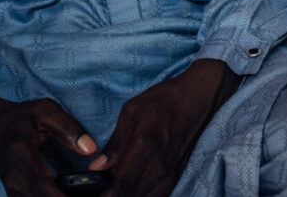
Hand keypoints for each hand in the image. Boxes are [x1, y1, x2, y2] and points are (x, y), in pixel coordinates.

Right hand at [0, 84, 96, 196]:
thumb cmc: (20, 119)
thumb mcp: (45, 111)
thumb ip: (69, 128)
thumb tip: (91, 149)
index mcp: (21, 157)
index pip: (43, 188)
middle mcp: (15, 180)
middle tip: (99, 195)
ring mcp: (14, 191)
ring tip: (89, 194)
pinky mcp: (17, 196)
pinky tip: (72, 195)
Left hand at [88, 58, 241, 196]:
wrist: (198, 99)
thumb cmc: (164, 101)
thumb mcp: (131, 112)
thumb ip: (114, 145)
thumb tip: (95, 168)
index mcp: (145, 147)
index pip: (121, 186)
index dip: (103, 195)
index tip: (88, 192)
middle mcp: (159, 167)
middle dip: (109, 195)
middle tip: (95, 187)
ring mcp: (168, 176)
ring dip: (124, 195)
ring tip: (109, 186)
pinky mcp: (173, 179)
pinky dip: (137, 195)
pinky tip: (127, 188)